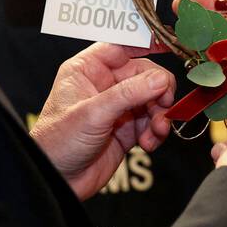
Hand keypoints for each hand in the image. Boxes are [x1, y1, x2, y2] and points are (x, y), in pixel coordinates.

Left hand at [30, 41, 175, 200]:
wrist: (56, 183)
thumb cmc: (58, 142)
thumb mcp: (92, 113)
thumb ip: (128, 94)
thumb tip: (161, 78)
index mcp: (88, 70)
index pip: (121, 46)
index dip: (146, 43)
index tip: (170, 44)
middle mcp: (104, 85)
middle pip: (145, 74)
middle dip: (158, 90)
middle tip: (164, 104)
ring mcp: (117, 108)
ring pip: (152, 99)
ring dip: (160, 114)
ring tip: (157, 130)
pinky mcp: (127, 131)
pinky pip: (151, 122)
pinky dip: (156, 131)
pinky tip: (149, 142)